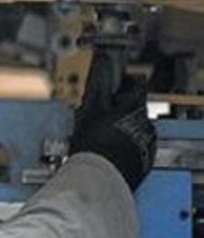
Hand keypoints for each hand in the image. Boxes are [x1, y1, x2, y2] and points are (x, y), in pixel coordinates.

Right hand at [69, 51, 156, 190]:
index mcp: (137, 108)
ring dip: (119, 125)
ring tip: (98, 132)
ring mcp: (147, 143)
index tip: (108, 85)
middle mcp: (147, 124)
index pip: (136, 84)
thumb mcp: (90, 108)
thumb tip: (101, 59)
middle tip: (96, 112)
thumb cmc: (94, 145)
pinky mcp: (143, 160)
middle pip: (134, 106)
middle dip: (117, 107)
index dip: (120, 82)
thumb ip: (98, 82)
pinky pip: (134, 144)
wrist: (99, 178)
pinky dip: (122, 143)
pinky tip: (105, 147)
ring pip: (134, 126)